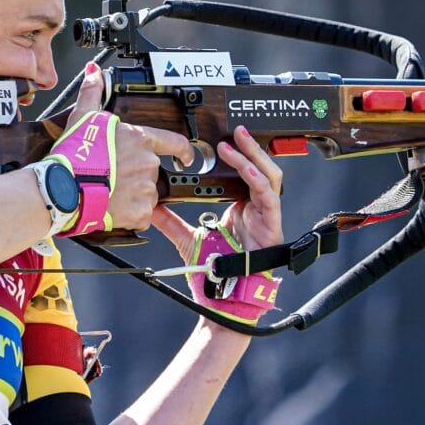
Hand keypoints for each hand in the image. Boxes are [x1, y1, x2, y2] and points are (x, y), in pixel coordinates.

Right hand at [58, 63, 193, 232]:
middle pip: (151, 170)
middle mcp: (148, 163)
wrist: (64, 189)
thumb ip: (92, 91)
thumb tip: (94, 71)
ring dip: (132, 194)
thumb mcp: (82, 117)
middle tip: (114, 177)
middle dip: (136, 174)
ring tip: (110, 191)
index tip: (186, 157)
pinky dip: (130, 214)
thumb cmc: (74, 155)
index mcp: (140, 139)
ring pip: (146, 193)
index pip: (175, 142)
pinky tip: (113, 207)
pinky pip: (141, 214)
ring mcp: (145, 188)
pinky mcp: (140, 211)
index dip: (183, 150)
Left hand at [152, 125, 283, 258]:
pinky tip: (247, 169)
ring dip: (254, 157)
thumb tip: (152, 206)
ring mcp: (266, 215)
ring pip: (269, 176)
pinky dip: (258, 180)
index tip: (222, 139)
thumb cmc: (215, 268)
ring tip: (239, 141)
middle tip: (236, 130)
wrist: (226, 294)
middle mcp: (255, 207)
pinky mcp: (272, 224)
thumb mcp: (187, 238)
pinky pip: (269, 197)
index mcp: (240, 206)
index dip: (237, 155)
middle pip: (260, 168)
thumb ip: (171, 221)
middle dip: (250, 147)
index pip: (243, 172)